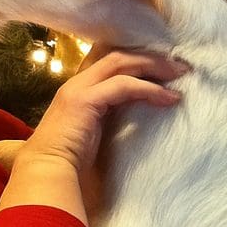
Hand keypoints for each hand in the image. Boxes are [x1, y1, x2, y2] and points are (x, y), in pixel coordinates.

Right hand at [21, 49, 186, 173]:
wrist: (47, 170)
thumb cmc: (68, 160)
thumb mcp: (93, 131)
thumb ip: (110, 117)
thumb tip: (139, 114)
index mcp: (77, 89)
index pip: (110, 64)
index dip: (138, 61)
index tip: (164, 70)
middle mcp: (77, 83)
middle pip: (118, 57)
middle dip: (151, 59)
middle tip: (179, 69)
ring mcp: (79, 89)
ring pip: (122, 64)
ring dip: (154, 67)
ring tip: (179, 76)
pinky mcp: (85, 100)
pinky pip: (125, 85)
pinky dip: (149, 89)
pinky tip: (168, 98)